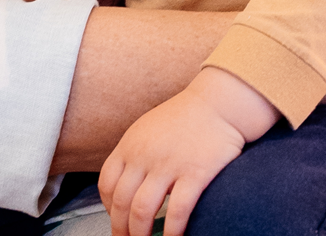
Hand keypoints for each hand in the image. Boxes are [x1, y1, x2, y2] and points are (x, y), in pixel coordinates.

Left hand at [98, 68, 277, 235]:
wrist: (219, 103)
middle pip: (121, 202)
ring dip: (140, 234)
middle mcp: (144, 156)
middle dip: (121, 229)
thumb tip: (126, 186)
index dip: (107, 208)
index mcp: (130, 145)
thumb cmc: (185, 118)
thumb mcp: (147, 129)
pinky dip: (171, 231)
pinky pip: (177, 211)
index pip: (106, 184)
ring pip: (143, 211)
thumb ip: (134, 154)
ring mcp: (169, 165)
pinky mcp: (195, 174)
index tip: (116, 219)